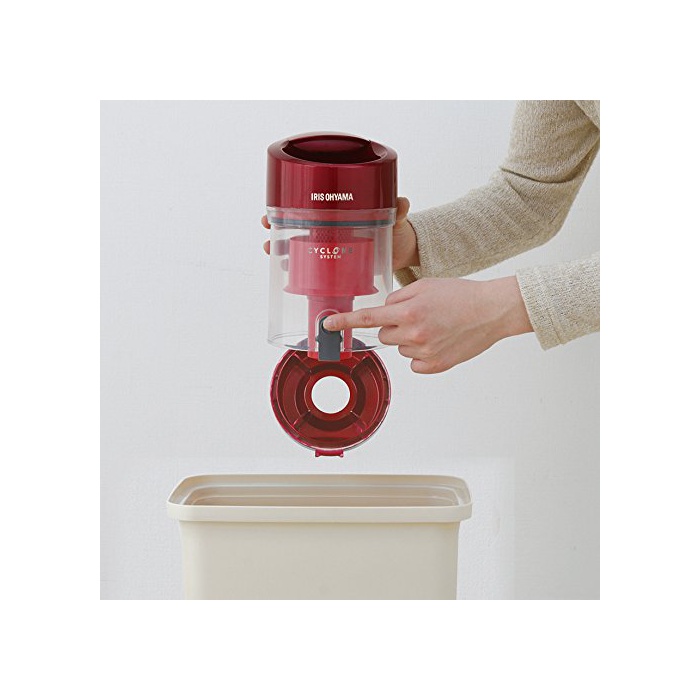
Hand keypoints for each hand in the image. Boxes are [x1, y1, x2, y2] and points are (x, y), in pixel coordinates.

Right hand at [261, 196, 417, 270]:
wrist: (402, 251)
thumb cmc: (395, 231)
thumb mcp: (395, 219)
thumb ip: (398, 210)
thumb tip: (402, 202)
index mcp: (339, 215)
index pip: (308, 208)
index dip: (287, 209)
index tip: (274, 213)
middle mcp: (330, 231)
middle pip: (296, 228)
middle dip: (278, 232)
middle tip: (270, 238)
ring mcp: (331, 250)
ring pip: (299, 249)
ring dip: (283, 252)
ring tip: (275, 254)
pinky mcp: (336, 268)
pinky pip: (313, 270)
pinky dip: (300, 273)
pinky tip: (291, 275)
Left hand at [322, 277, 532, 372]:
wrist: (492, 312)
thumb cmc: (461, 295)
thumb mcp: (426, 286)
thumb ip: (399, 298)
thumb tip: (384, 311)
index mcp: (408, 311)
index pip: (368, 319)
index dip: (344, 322)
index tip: (328, 326)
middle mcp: (414, 334)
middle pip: (384, 335)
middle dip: (393, 326)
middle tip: (417, 317)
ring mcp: (425, 353)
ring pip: (400, 348)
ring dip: (409, 339)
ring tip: (435, 327)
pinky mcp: (435, 366)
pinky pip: (414, 363)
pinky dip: (421, 354)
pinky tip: (438, 341)